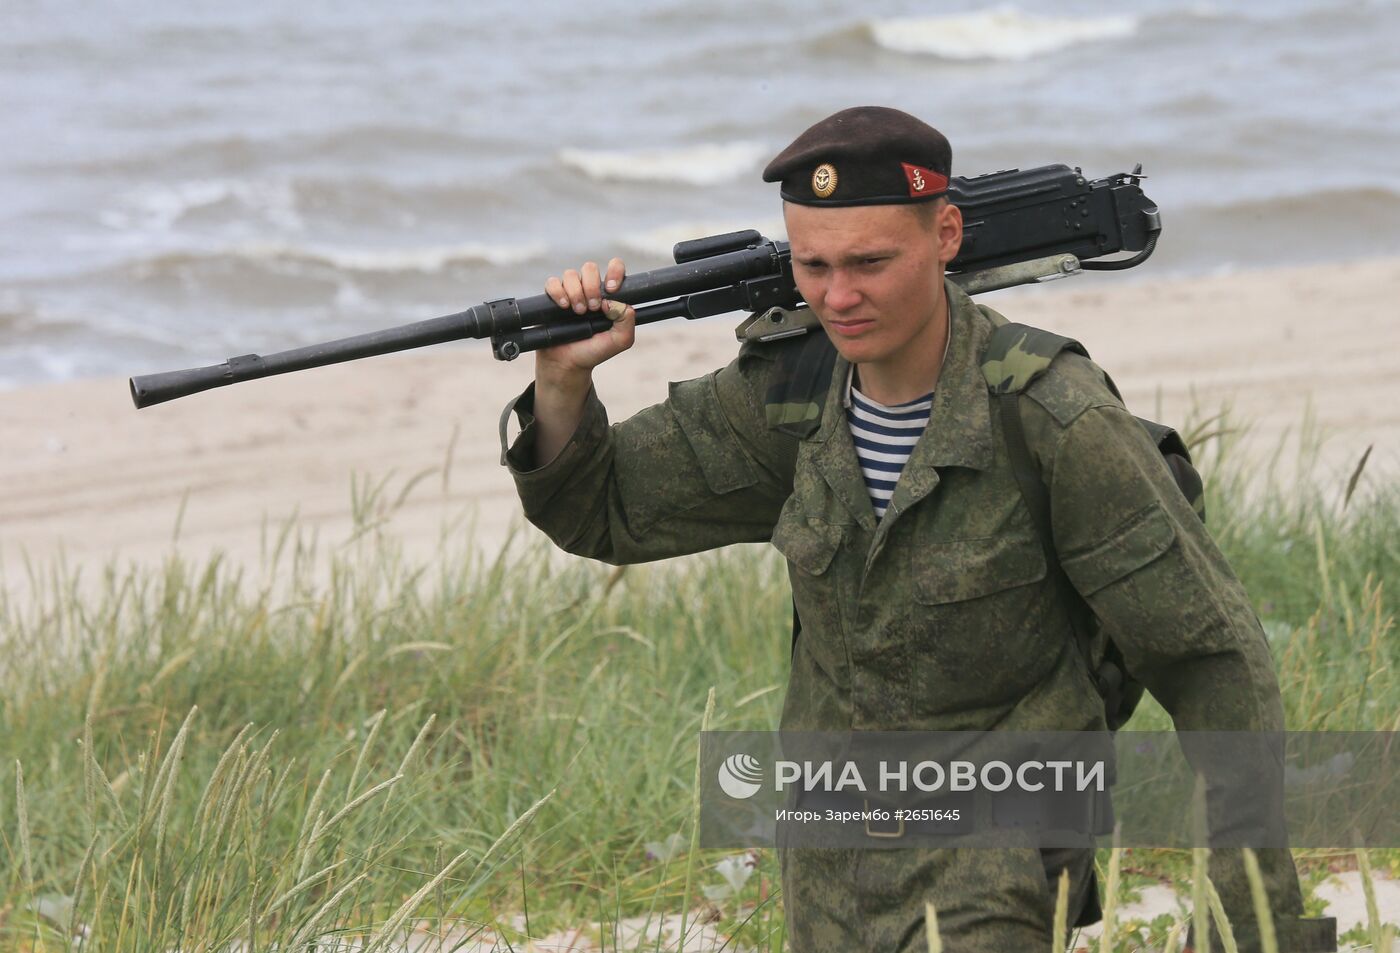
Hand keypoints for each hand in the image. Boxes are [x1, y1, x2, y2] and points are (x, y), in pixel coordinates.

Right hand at [537, 257, 634, 383]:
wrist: (568, 364)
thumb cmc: (594, 351)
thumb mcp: (620, 340)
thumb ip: (627, 320)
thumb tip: (614, 301)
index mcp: (607, 295)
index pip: (615, 268)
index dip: (615, 271)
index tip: (612, 289)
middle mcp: (588, 289)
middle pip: (590, 267)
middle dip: (592, 286)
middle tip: (593, 308)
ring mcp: (569, 292)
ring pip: (571, 274)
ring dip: (576, 292)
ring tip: (579, 312)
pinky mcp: (551, 298)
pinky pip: (552, 283)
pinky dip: (558, 293)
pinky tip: (564, 307)